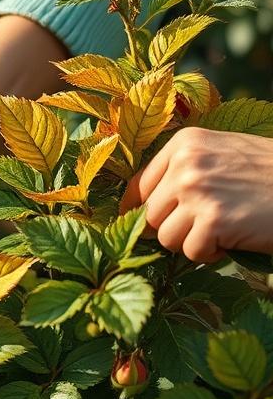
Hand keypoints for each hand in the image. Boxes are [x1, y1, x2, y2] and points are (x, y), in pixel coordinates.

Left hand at [120, 127, 272, 262]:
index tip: (146, 224)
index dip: (141, 210)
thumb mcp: (223, 155)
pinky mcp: (214, 219)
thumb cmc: (269, 174)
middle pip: (148, 215)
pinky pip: (191, 251)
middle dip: (171, 229)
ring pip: (165, 237)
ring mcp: (198, 190)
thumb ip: (183, 171)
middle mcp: (186, 163)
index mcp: (184, 143)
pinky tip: (233, 239)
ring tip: (221, 230)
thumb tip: (138, 206)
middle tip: (202, 227)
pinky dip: (210, 254)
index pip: (139, 186)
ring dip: (191, 242)